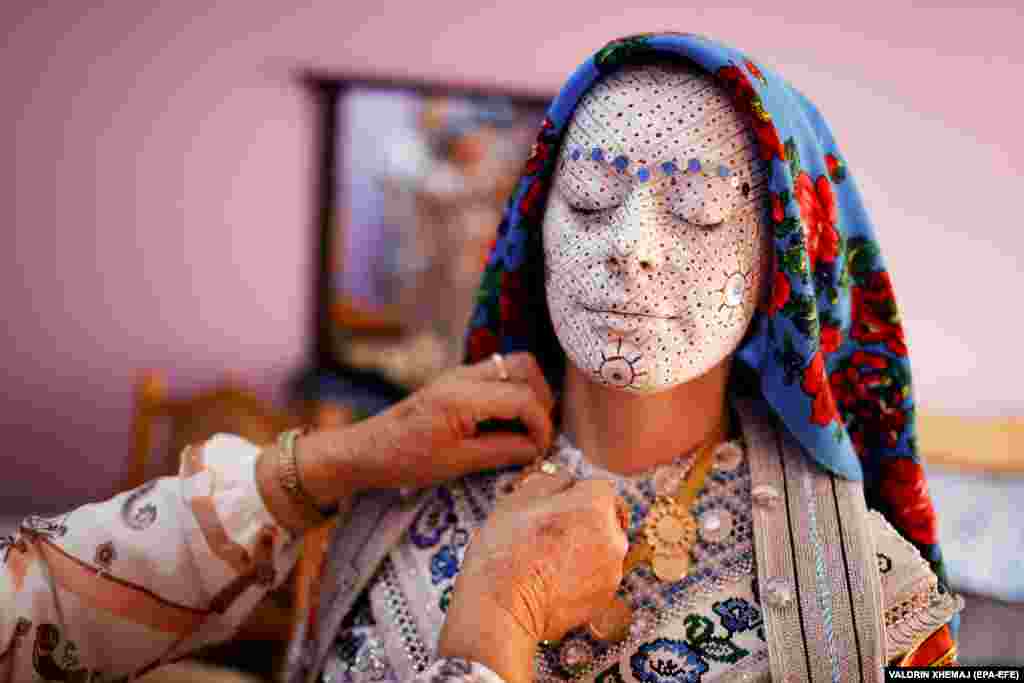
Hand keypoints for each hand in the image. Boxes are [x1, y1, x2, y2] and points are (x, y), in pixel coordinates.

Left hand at [297, 352, 555, 506]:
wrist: (366, 449)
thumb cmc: (405, 460)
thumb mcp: (456, 463)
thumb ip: (501, 452)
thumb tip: (537, 450)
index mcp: (462, 396)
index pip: (522, 398)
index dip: (541, 425)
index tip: (541, 451)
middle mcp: (464, 376)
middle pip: (524, 367)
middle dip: (541, 399)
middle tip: (538, 434)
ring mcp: (460, 374)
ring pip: (513, 366)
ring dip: (529, 393)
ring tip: (527, 429)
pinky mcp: (457, 381)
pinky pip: (497, 376)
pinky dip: (512, 394)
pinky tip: (507, 424)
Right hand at [437, 470, 627, 681]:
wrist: (501, 609)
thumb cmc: (506, 549)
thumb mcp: (519, 497)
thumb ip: (551, 480)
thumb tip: (566, 480)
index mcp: (596, 504)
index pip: (596, 486)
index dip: (572, 493)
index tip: (551, 506)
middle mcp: (614, 537)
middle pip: (603, 518)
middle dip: (582, 521)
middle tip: (547, 534)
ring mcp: (612, 572)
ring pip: (600, 549)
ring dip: (581, 549)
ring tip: (545, 560)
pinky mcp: (604, 599)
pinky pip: (595, 577)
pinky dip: (579, 576)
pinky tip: (551, 580)